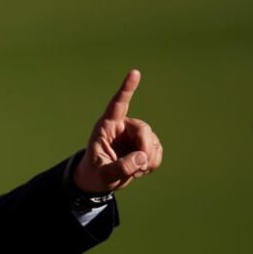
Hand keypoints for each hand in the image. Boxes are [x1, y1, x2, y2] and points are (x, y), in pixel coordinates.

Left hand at [73, 70, 162, 193]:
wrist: (100, 181)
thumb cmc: (95, 173)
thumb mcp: (103, 174)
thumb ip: (120, 167)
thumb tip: (142, 158)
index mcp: (106, 127)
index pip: (117, 105)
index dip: (126, 89)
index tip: (134, 73)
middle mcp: (122, 127)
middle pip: (143, 129)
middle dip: (144, 148)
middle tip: (139, 166)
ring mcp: (135, 135)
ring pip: (153, 141)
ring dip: (147, 159)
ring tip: (133, 171)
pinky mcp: (145, 145)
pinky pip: (157, 151)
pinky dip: (152, 163)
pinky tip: (140, 169)